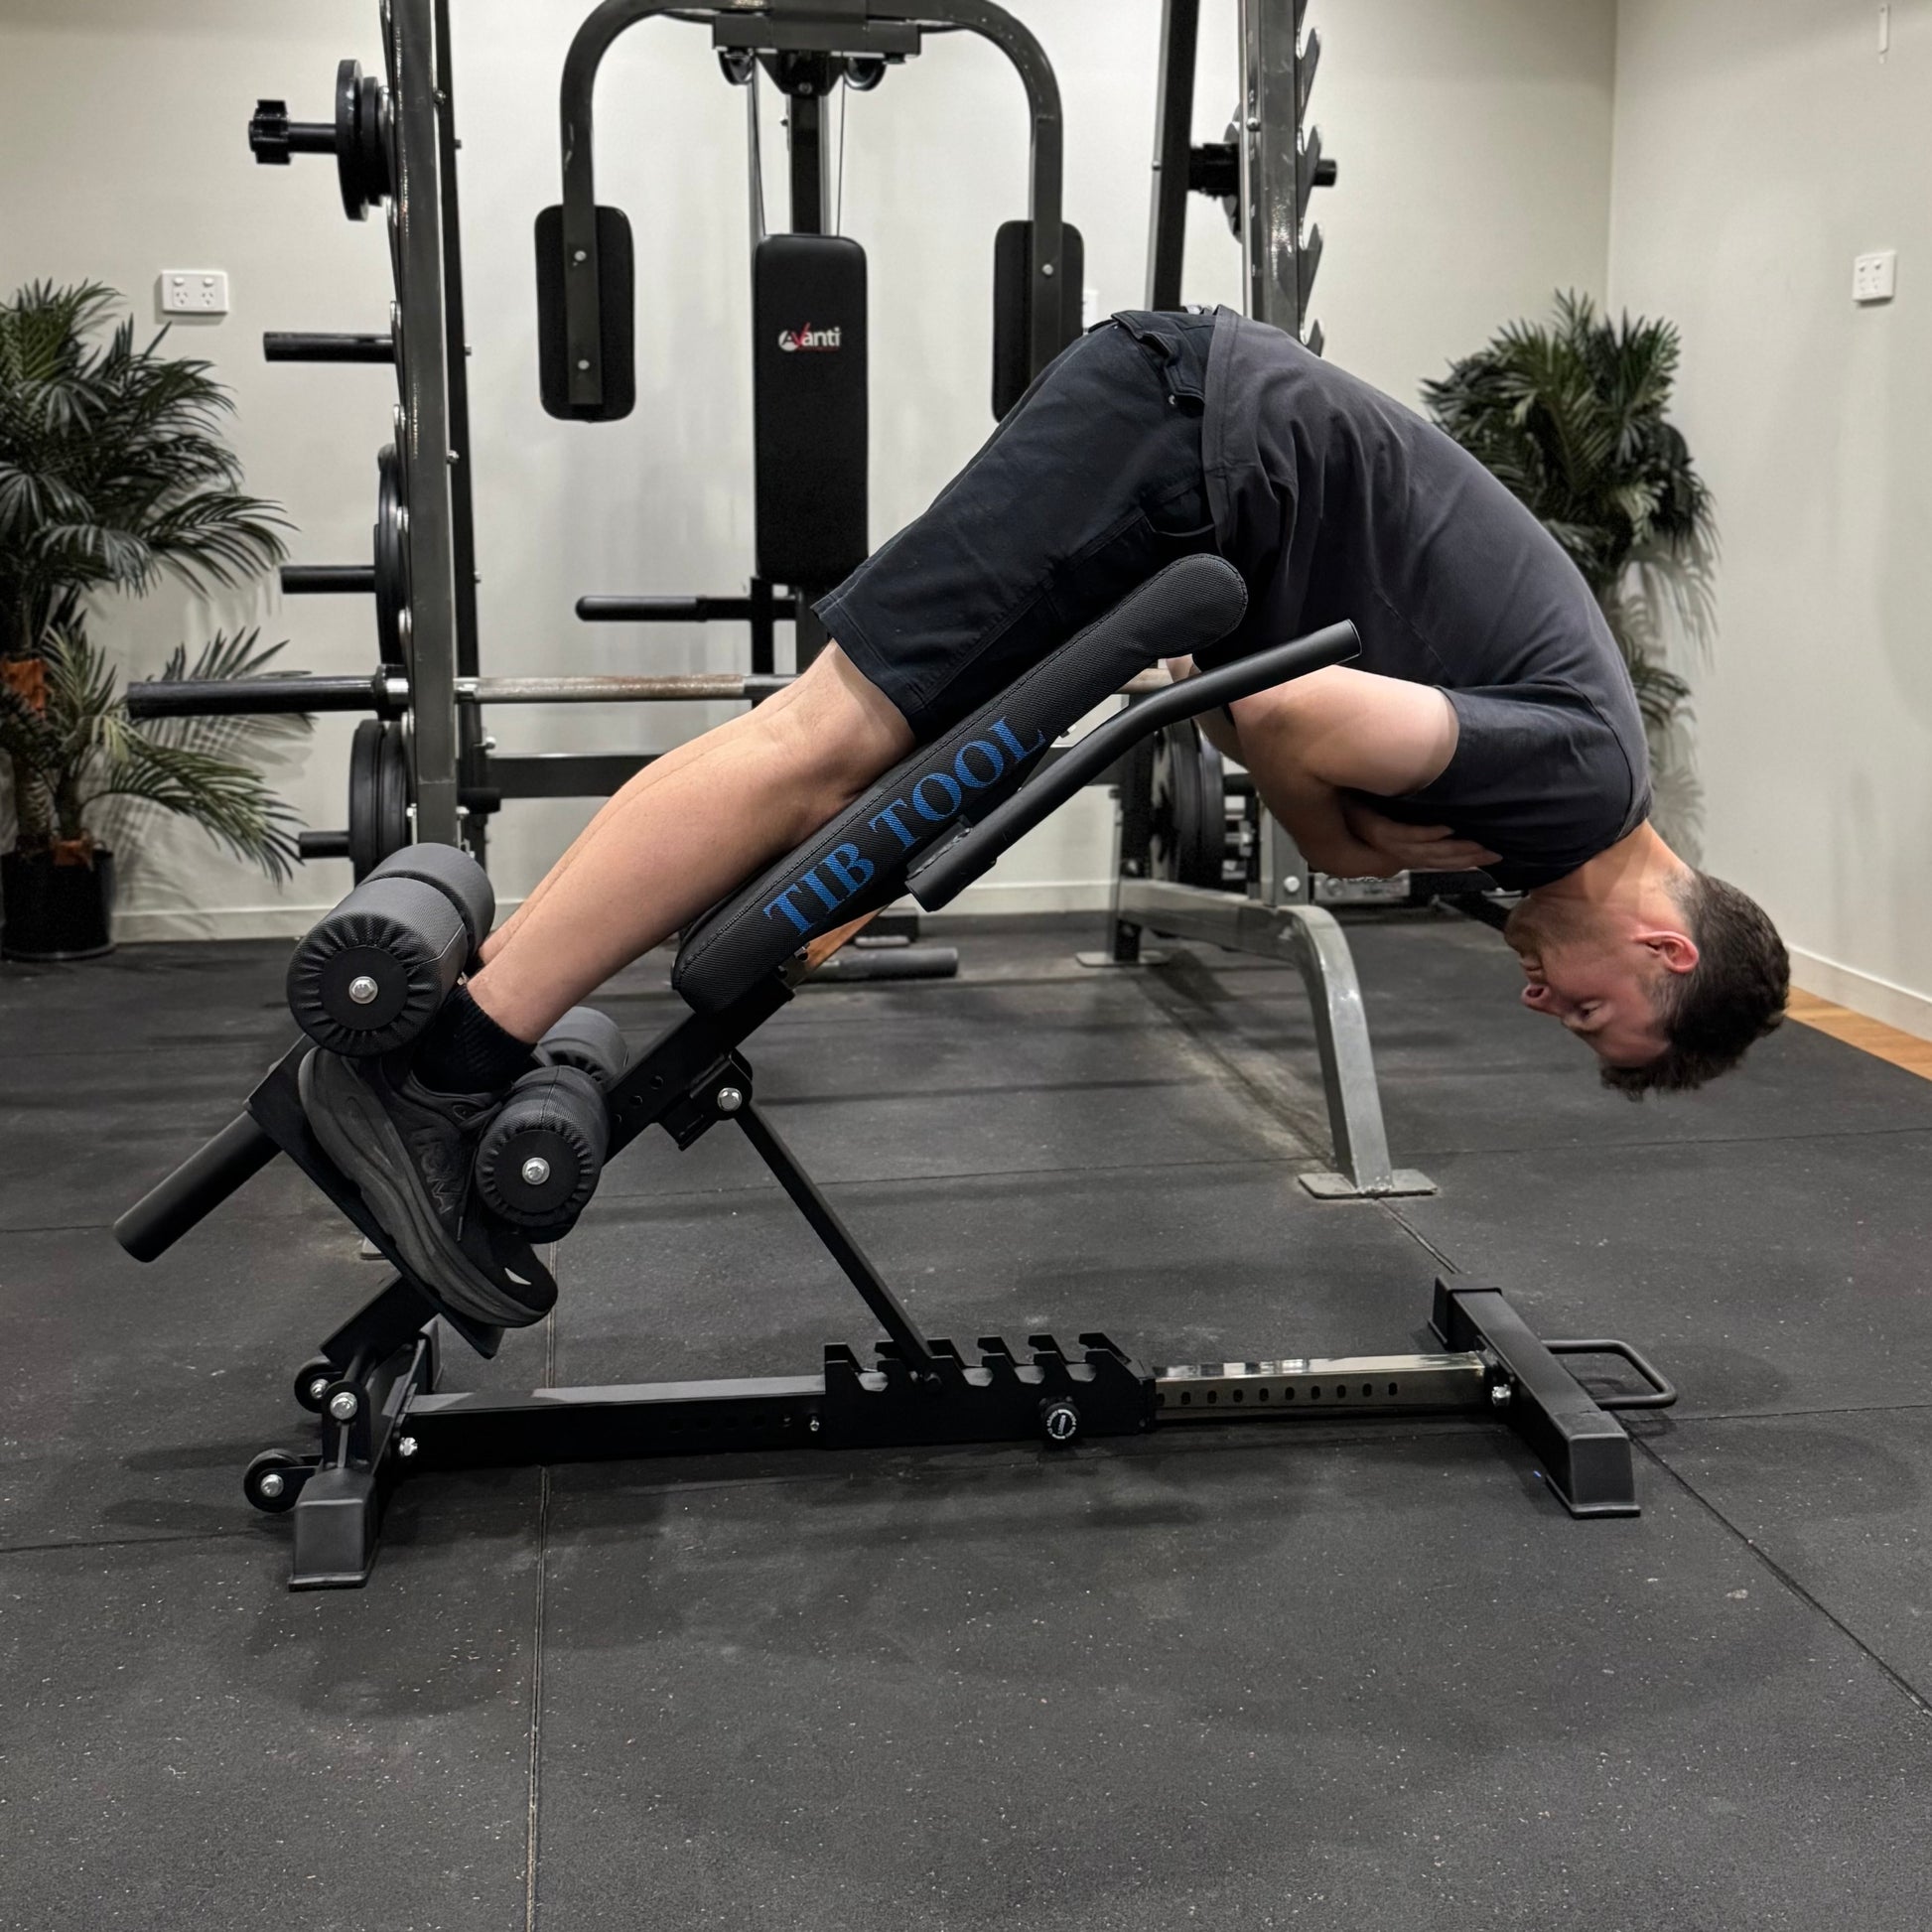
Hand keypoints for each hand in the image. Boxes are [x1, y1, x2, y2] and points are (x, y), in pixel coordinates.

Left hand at [1339, 799, 1500, 872]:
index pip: (1438, 856)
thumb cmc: (1354, 803)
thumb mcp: (1389, 812)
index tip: (1491, 856)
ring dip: (1455, 849)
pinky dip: (1426, 833)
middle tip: (1495, 853)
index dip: (1465, 859)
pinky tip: (1446, 829)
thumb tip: (1439, 810)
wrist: (1325, 798)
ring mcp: (1386, 841)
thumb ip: (1414, 817)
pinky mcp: (1375, 829)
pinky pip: (1404, 834)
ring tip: (1479, 846)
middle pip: (1437, 858)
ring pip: (1426, 851)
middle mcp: (1395, 849)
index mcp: (1400, 847)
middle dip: (1469, 856)